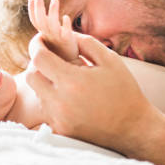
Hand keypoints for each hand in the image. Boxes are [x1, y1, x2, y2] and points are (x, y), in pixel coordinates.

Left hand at [25, 32, 162, 153]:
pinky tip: (70, 96)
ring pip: (37, 93)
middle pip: (31, 76)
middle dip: (38, 64)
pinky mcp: (60, 131)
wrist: (133, 128)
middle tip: (52, 58)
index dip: (37, 45)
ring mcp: (58, 119)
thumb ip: (85, 42)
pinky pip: (46, 109)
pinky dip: (52, 99)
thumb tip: (63, 33)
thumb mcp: (110, 60)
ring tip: (65, 78)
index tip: (42, 40)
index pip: (38, 58)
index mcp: (72, 81)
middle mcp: (60, 102)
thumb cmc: (124, 91)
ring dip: (45, 82)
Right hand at [28, 0, 78, 62]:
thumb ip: (47, 26)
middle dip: (39, 8)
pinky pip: (66, 34)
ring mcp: (58, 39)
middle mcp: (49, 35)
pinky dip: (66, 26)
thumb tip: (42, 15)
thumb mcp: (52, 38)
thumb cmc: (60, 52)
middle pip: (41, 21)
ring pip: (53, 25)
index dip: (32, 10)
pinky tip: (66, 18)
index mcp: (44, 34)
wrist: (70, 66)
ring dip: (53, 12)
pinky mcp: (68, 42)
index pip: (36, 20)